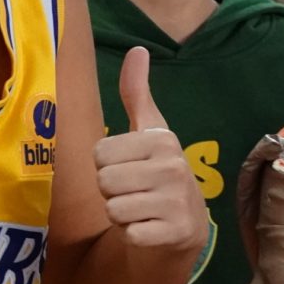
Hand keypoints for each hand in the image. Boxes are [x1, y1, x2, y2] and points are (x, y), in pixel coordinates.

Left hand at [94, 47, 208, 249]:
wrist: (184, 227)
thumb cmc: (157, 174)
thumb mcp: (149, 132)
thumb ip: (137, 93)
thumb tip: (138, 49)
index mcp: (163, 139)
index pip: (99, 154)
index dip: (107, 165)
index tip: (130, 169)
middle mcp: (174, 167)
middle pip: (104, 181)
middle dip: (112, 192)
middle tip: (134, 192)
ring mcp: (177, 201)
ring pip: (114, 208)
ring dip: (121, 214)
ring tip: (141, 209)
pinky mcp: (175, 233)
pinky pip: (129, 233)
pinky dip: (134, 235)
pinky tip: (150, 228)